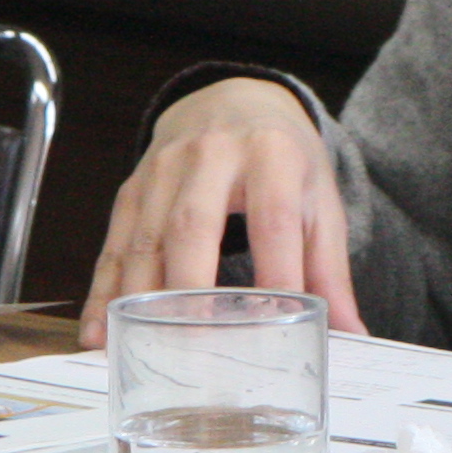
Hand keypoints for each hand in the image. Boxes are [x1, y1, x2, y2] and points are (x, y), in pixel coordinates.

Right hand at [81, 79, 363, 344]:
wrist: (235, 100)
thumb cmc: (283, 159)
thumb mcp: (319, 200)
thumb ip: (330, 269)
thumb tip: (350, 334)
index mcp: (271, 154)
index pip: (274, 219)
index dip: (276, 272)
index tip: (278, 324)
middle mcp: (211, 155)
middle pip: (194, 225)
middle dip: (191, 288)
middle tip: (196, 345)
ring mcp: (164, 170)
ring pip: (145, 239)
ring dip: (140, 300)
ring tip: (142, 351)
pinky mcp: (132, 188)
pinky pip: (114, 245)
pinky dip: (103, 293)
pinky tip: (101, 334)